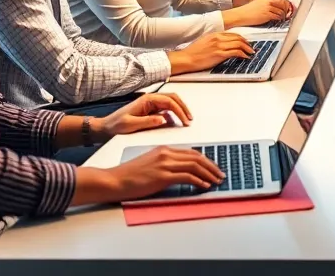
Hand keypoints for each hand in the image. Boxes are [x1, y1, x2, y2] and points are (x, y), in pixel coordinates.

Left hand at [93, 93, 192, 139]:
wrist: (105, 128)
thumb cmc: (115, 126)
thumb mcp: (130, 125)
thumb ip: (147, 122)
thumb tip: (163, 119)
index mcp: (146, 100)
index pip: (169, 101)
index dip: (179, 110)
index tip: (185, 120)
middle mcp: (150, 99)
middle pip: (173, 98)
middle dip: (183, 108)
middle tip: (190, 119)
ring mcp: (151, 104)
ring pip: (171, 102)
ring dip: (180, 109)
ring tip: (186, 119)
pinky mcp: (150, 110)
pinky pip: (166, 108)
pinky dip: (174, 113)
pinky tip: (176, 121)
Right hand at [105, 146, 225, 199]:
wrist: (114, 180)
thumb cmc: (129, 175)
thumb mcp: (150, 164)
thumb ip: (166, 164)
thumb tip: (182, 171)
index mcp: (163, 149)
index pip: (191, 152)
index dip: (205, 160)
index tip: (213, 167)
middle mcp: (166, 154)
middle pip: (196, 157)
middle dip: (211, 166)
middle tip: (220, 174)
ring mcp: (164, 164)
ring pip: (194, 166)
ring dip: (208, 174)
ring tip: (216, 181)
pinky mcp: (162, 176)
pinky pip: (186, 177)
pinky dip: (198, 181)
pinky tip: (204, 186)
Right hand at [166, 32, 254, 74]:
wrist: (186, 59)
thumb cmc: (193, 52)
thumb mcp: (204, 42)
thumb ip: (214, 41)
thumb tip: (223, 44)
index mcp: (214, 34)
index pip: (232, 34)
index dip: (241, 38)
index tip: (245, 43)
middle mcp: (218, 38)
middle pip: (238, 38)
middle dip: (247, 43)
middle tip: (251, 48)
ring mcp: (219, 46)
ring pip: (238, 44)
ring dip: (247, 49)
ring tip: (250, 53)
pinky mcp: (219, 54)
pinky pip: (235, 52)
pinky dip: (242, 54)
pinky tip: (245, 57)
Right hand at [223, 0, 293, 29]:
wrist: (240, 15)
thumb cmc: (247, 11)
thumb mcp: (257, 4)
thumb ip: (265, 4)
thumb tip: (272, 7)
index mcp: (265, 0)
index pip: (279, 0)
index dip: (284, 4)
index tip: (286, 8)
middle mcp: (267, 3)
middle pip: (282, 5)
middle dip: (286, 10)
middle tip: (286, 14)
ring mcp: (267, 9)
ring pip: (280, 11)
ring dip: (283, 15)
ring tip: (283, 18)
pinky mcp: (266, 15)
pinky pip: (277, 16)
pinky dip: (279, 19)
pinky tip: (279, 20)